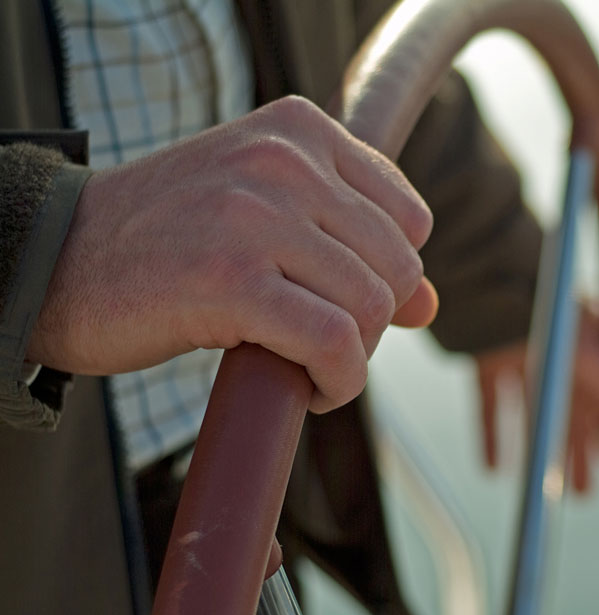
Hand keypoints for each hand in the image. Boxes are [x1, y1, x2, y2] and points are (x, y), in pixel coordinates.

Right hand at [28, 96, 437, 412]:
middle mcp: (283, 161)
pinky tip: (310, 388)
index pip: (408, 216)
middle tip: (321, 341)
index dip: (390, 275)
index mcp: (298, 130)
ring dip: (352, 358)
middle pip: (397, 265)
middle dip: (371, 321)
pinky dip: (337, 382)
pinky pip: (333, 344)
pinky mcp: (231, 281)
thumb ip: (351, 246)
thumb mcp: (264, 215)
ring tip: (310, 366)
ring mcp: (255, 217)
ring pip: (371, 306)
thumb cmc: (168, 241)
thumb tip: (430, 304)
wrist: (57, 259)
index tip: (345, 301)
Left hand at [474, 303, 598, 492]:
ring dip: (548, 450)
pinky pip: (494, 405)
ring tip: (553, 486)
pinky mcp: (491, 360)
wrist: (488, 285)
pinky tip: (493, 469)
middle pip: (580, 412)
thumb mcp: (592, 359)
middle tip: (589, 491)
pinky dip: (494, 436)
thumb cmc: (548, 316)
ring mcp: (526, 356)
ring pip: (541, 414)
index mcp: (598, 347)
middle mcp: (564, 353)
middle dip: (585, 450)